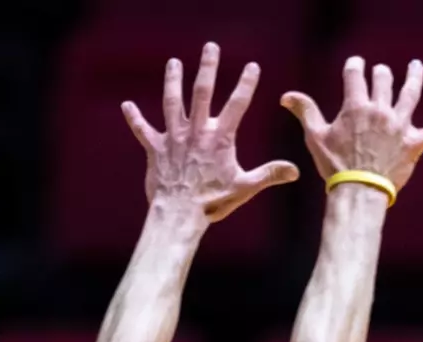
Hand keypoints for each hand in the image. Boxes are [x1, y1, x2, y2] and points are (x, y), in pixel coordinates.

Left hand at [122, 42, 299, 221]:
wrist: (178, 213)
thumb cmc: (212, 202)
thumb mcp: (245, 188)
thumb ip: (269, 174)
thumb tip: (295, 170)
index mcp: (220, 138)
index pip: (237, 105)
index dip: (245, 84)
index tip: (252, 66)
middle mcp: (196, 131)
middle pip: (202, 92)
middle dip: (207, 68)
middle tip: (210, 47)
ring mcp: (173, 138)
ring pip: (172, 102)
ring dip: (172, 80)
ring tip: (173, 63)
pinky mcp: (155, 149)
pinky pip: (143, 130)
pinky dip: (134, 118)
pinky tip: (127, 105)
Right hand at [282, 57, 422, 193]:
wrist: (359, 191)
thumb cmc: (335, 165)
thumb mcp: (315, 136)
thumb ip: (305, 111)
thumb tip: (287, 96)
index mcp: (356, 106)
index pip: (355, 74)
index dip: (355, 66)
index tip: (355, 64)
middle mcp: (380, 111)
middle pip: (383, 79)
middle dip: (380, 73)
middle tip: (380, 71)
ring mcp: (400, 126)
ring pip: (411, 94)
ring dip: (414, 77)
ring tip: (416, 66)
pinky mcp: (415, 144)